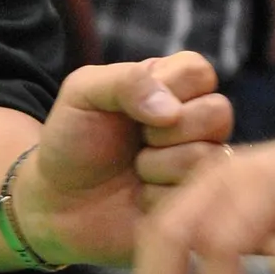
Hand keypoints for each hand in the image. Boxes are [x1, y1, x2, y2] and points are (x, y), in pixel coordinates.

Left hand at [14, 53, 231, 271]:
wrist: (57, 201)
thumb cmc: (72, 139)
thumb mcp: (82, 93)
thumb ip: (125, 81)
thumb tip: (173, 110)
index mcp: (170, 85)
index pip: (198, 71)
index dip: (168, 87)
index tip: (132, 106)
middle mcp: (193, 121)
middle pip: (217, 112)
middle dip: (165, 130)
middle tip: (137, 140)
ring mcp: (198, 163)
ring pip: (209, 156)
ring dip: (158, 165)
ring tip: (136, 169)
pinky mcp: (196, 203)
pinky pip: (199, 196)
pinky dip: (158, 196)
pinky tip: (140, 196)